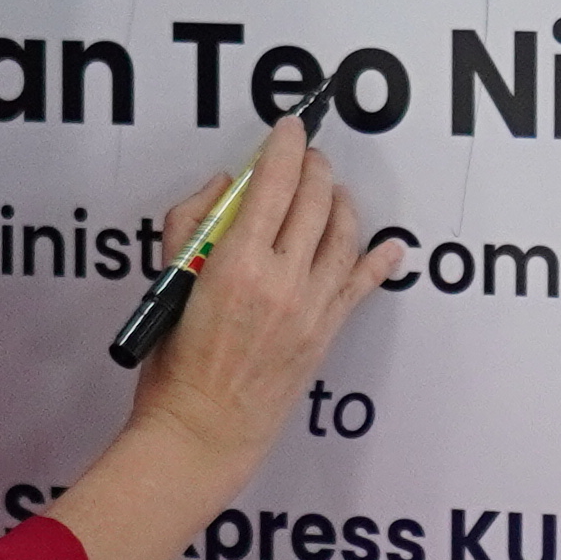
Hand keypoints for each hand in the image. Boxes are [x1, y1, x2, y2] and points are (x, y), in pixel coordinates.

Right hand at [38, 119, 400, 559]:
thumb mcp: (168, 282)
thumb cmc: (175, 364)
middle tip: (305, 156)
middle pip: (315, 197)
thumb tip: (222, 187)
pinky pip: (363, 285)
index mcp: (238, 261)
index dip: (285, 144)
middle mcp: (284, 277)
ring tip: (330, 192)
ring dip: (340, 201)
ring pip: (345, 231)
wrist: (202, 431)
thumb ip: (190, 224)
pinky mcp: (327, 331)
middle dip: (313, 165)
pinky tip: (392, 247)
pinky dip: (380, 261)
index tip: (287, 127)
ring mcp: (313, 305)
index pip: (275, 180)